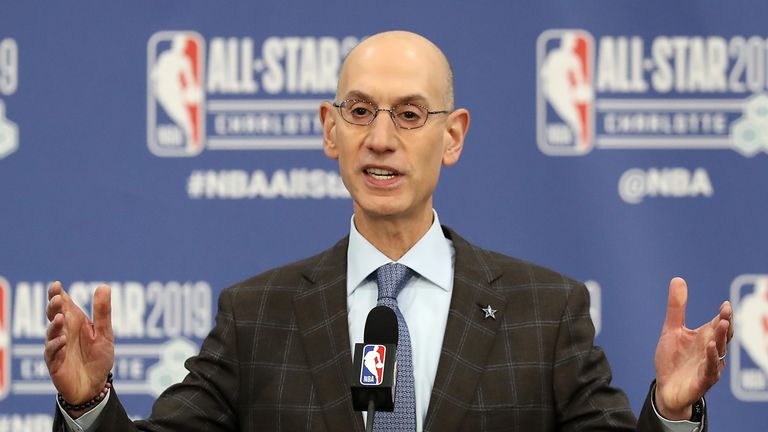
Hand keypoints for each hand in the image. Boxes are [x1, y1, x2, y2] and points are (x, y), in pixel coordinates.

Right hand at [44, 281, 114, 405]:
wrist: (95, 384)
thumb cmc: (98, 357)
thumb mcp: (104, 333)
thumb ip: (102, 311)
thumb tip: (103, 286)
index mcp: (75, 321)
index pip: (63, 304)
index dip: (57, 293)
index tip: (56, 284)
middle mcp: (63, 331)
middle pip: (53, 315)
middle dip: (53, 306)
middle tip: (56, 298)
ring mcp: (57, 346)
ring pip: (51, 333)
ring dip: (55, 325)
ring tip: (60, 317)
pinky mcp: (55, 362)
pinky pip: (52, 352)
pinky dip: (56, 346)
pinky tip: (63, 340)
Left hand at [654, 277, 733, 419]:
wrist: (665, 388)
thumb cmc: (672, 359)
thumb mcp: (671, 330)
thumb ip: (676, 308)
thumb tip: (678, 279)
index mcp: (705, 337)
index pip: (719, 323)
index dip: (724, 315)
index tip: (725, 305)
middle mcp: (710, 350)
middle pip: (722, 336)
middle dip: (725, 325)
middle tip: (726, 313)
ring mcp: (708, 366)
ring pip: (719, 351)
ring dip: (720, 338)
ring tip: (721, 325)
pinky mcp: (703, 380)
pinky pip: (710, 369)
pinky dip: (711, 358)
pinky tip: (710, 347)